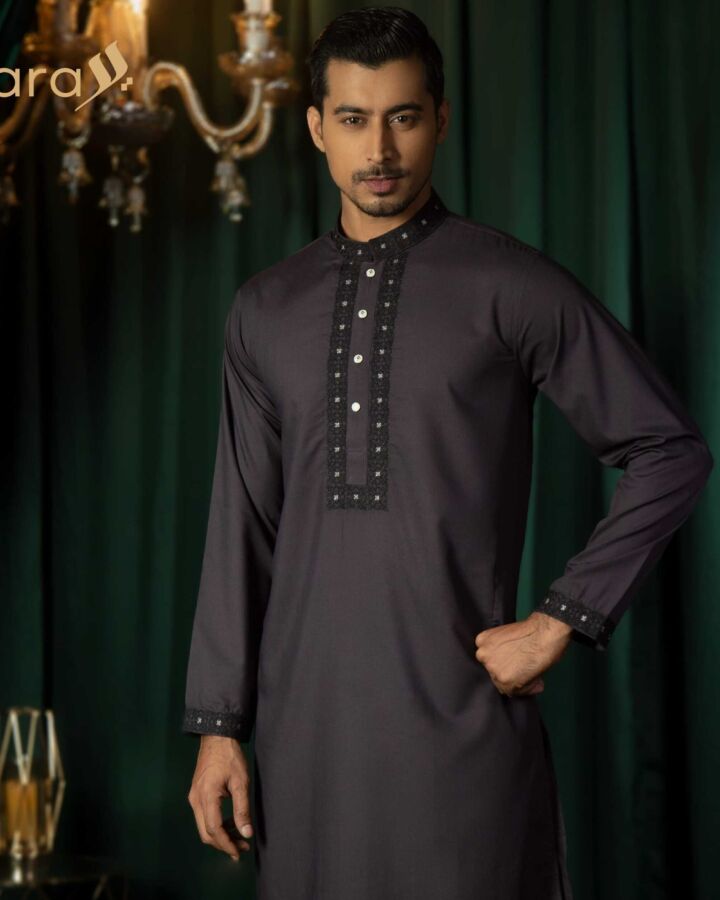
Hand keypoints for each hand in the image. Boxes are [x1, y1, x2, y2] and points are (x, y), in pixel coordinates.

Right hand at [188, 735, 253, 861]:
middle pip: (206, 832)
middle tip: (242, 847)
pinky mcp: (196, 794)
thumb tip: (246, 832)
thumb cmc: (230, 757)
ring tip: (240, 836)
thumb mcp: (241, 782)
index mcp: (206, 796)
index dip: (226, 844)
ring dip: (220, 835)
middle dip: (223, 843)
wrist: (217, 737)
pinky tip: (231, 823)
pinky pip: (204, 816)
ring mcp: (194, 797)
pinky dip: (216, 824)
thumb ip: (242, 809)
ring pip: (204, 826)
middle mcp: (196, 800)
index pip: (214, 829)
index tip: (239, 853)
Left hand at [474, 611, 572, 696]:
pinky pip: (515, 692)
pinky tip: (536, 679)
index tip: (514, 664)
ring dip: (519, 681)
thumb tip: (511, 667)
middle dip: (510, 672)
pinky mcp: (504, 681)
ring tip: (533, 673)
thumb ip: (502, 652)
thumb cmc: (532, 631)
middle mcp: (483, 656)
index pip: (489, 660)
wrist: (543, 633)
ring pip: (504, 684)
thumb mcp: (507, 637)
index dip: (503, 663)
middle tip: (525, 669)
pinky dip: (528, 688)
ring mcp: (492, 669)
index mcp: (482, 641)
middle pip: (494, 672)